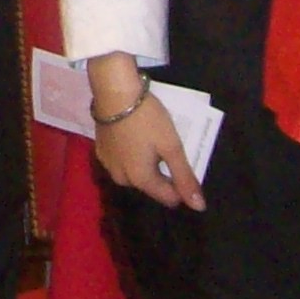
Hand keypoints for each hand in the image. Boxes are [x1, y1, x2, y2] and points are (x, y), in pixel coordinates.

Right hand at [85, 54, 204, 211]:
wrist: (114, 92)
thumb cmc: (147, 119)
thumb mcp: (171, 146)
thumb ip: (185, 177)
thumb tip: (198, 207)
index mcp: (141, 180)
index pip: (169, 197)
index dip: (180, 183)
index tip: (181, 159)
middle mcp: (122, 179)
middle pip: (151, 185)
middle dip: (161, 171)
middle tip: (166, 145)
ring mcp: (108, 165)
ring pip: (136, 173)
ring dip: (145, 162)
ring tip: (150, 139)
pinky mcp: (101, 151)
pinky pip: (122, 161)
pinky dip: (131, 153)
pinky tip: (134, 135)